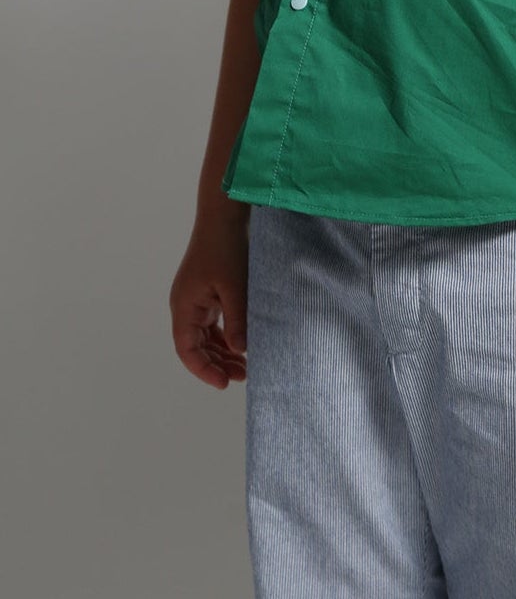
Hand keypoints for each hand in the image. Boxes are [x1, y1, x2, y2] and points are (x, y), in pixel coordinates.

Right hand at [169, 211, 249, 389]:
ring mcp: (197, 298)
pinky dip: (227, 336)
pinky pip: (214, 323)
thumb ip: (237, 320)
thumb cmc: (227, 247)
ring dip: (223, 351)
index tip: (224, 383)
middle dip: (217, 364)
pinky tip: (244, 344)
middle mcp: (187, 305)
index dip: (204, 369)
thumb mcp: (235, 287)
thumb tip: (241, 352)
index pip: (187, 349)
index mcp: (184, 306)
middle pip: (196, 346)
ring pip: (206, 336)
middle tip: (244, 376)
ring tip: (246, 366)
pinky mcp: (209, 291)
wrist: (225, 214)